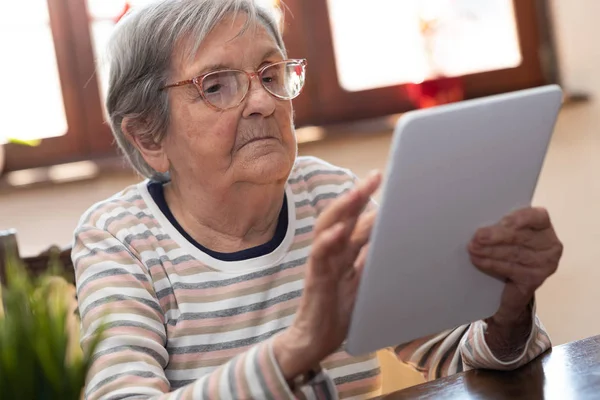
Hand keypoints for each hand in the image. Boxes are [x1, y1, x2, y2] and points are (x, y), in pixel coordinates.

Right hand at [273, 171, 381, 379]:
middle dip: (357, 195)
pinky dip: (328, 241)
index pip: (355, 220)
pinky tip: (339, 230)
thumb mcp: (362, 283)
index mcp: (343, 252)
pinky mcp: (315, 279)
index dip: (369, 202)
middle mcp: (331, 253)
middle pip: (342, 217)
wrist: (314, 341)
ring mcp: (322, 264)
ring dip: (343, 209)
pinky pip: (319, 256)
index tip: (387, 182)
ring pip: (329, 229)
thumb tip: (390, 242)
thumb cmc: (337, 311)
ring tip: (357, 192)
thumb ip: (370, 262)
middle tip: (375, 176)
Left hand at [468, 207, 561, 358]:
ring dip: (490, 251)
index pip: (538, 217)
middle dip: (496, 236)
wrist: (513, 284)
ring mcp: (544, 264)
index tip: (503, 221)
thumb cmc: (509, 248)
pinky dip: (492, 264)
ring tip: (473, 248)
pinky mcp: (534, 279)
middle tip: (477, 237)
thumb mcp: (508, 233)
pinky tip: (478, 260)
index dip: (522, 217)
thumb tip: (477, 219)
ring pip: (514, 254)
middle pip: (521, 237)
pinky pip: (511, 269)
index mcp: (543, 226)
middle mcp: (550, 245)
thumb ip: (501, 225)